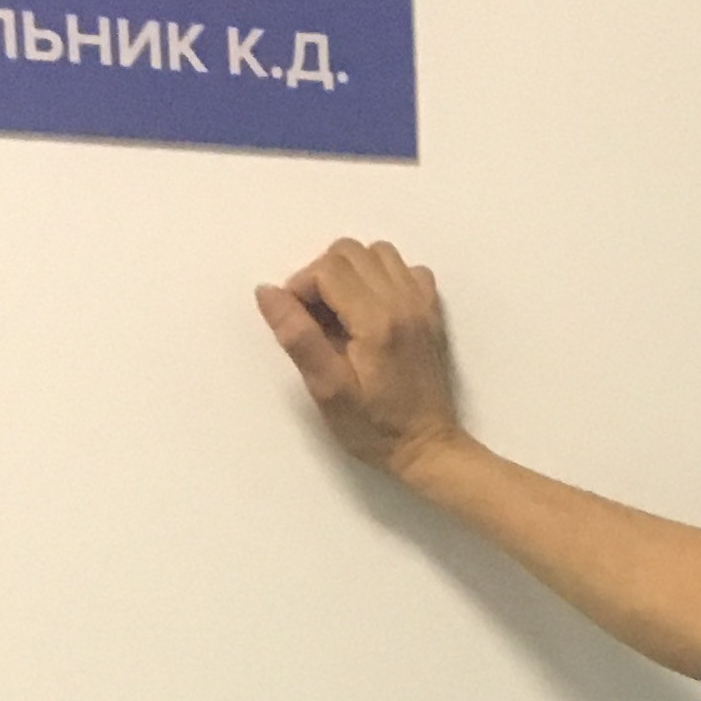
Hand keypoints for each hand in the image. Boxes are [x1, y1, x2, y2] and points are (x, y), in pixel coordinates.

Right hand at [254, 236, 462, 479]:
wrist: (428, 448)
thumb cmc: (374, 427)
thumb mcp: (328, 390)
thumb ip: (298, 337)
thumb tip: (268, 292)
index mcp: (376, 320)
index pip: (327, 268)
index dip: (301, 287)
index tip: (299, 321)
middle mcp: (404, 302)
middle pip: (351, 252)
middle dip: (323, 275)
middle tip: (317, 318)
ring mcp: (422, 304)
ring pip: (379, 253)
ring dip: (352, 272)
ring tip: (342, 311)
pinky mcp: (432, 313)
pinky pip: (406, 270)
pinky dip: (384, 278)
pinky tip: (373, 309)